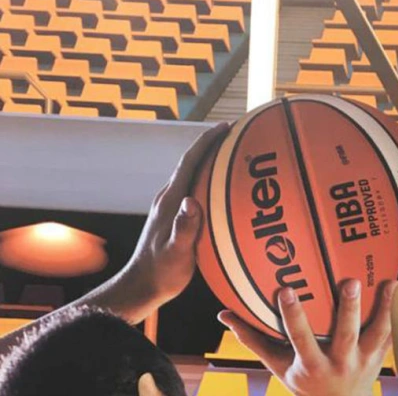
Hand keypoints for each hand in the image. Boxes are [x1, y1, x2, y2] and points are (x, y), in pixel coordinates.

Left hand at [95, 123, 229, 323]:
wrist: (142, 286)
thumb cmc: (161, 273)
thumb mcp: (176, 253)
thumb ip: (184, 227)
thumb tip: (192, 202)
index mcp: (170, 200)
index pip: (190, 161)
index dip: (207, 141)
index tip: (226, 127)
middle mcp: (170, 198)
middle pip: (192, 162)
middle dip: (213, 144)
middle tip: (238, 134)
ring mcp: (171, 206)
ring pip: (194, 174)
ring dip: (212, 161)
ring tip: (236, 155)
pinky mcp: (176, 216)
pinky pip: (196, 189)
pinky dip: (211, 180)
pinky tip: (226, 189)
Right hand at [219, 279, 396, 395]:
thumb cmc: (303, 383)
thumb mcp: (277, 366)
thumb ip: (253, 339)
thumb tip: (224, 315)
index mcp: (311, 365)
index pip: (299, 338)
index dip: (292, 316)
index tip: (285, 289)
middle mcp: (339, 364)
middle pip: (346, 335)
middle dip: (348, 309)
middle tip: (350, 281)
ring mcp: (363, 361)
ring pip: (375, 333)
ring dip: (382, 308)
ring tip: (387, 281)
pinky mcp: (379, 357)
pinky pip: (390, 333)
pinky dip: (395, 312)